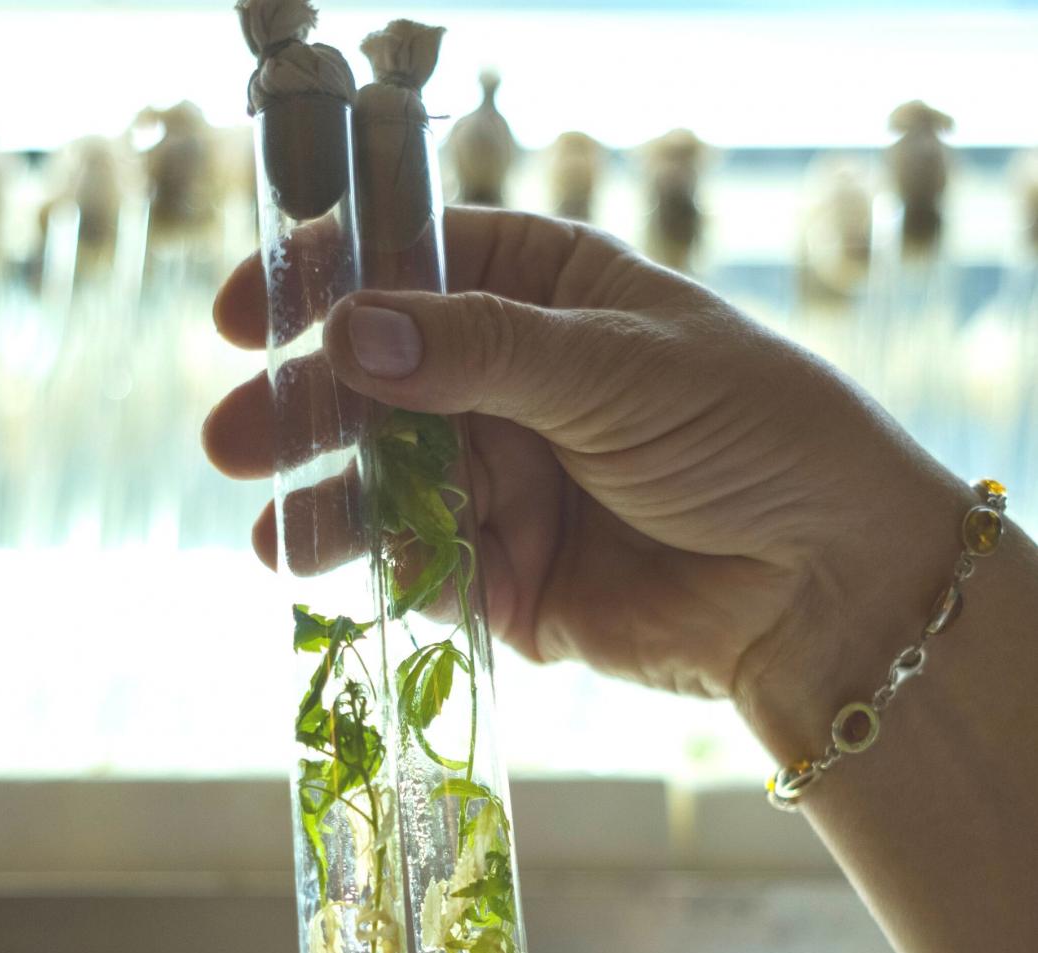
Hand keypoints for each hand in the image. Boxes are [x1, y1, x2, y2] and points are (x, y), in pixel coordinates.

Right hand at [204, 207, 963, 744]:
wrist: (819, 582)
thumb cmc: (748, 434)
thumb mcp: (618, 366)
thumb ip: (483, 353)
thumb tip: (349, 331)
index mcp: (540, 296)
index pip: (409, 268)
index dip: (323, 283)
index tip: (245, 312)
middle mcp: (507, 385)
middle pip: (375, 386)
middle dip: (304, 412)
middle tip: (235, 438)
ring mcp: (501, 481)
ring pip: (383, 484)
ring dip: (323, 504)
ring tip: (275, 532)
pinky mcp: (502, 574)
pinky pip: (419, 566)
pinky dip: (378, 571)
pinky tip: (332, 572)